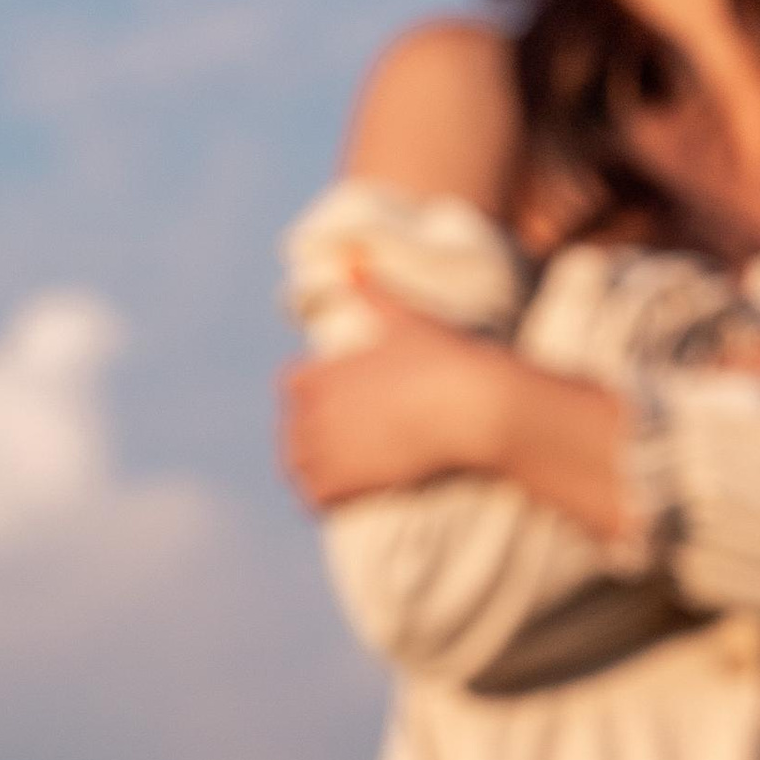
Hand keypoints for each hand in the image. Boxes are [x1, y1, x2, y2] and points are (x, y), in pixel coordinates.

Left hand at [278, 290, 512, 510]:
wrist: (470, 405)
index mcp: (325, 371)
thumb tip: (352, 260)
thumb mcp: (405, 319)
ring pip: (296, 465)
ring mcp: (329, 446)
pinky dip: (321, 499)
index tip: (329, 404)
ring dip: (311, 469)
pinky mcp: (346, 480)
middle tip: (333, 446)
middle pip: (289, 430)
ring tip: (334, 475)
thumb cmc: (442, 357)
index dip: (308, 395)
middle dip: (307, 436)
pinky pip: (314, 497)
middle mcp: (317, 409)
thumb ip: (374, 293)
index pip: (290, 386)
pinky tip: (340, 498)